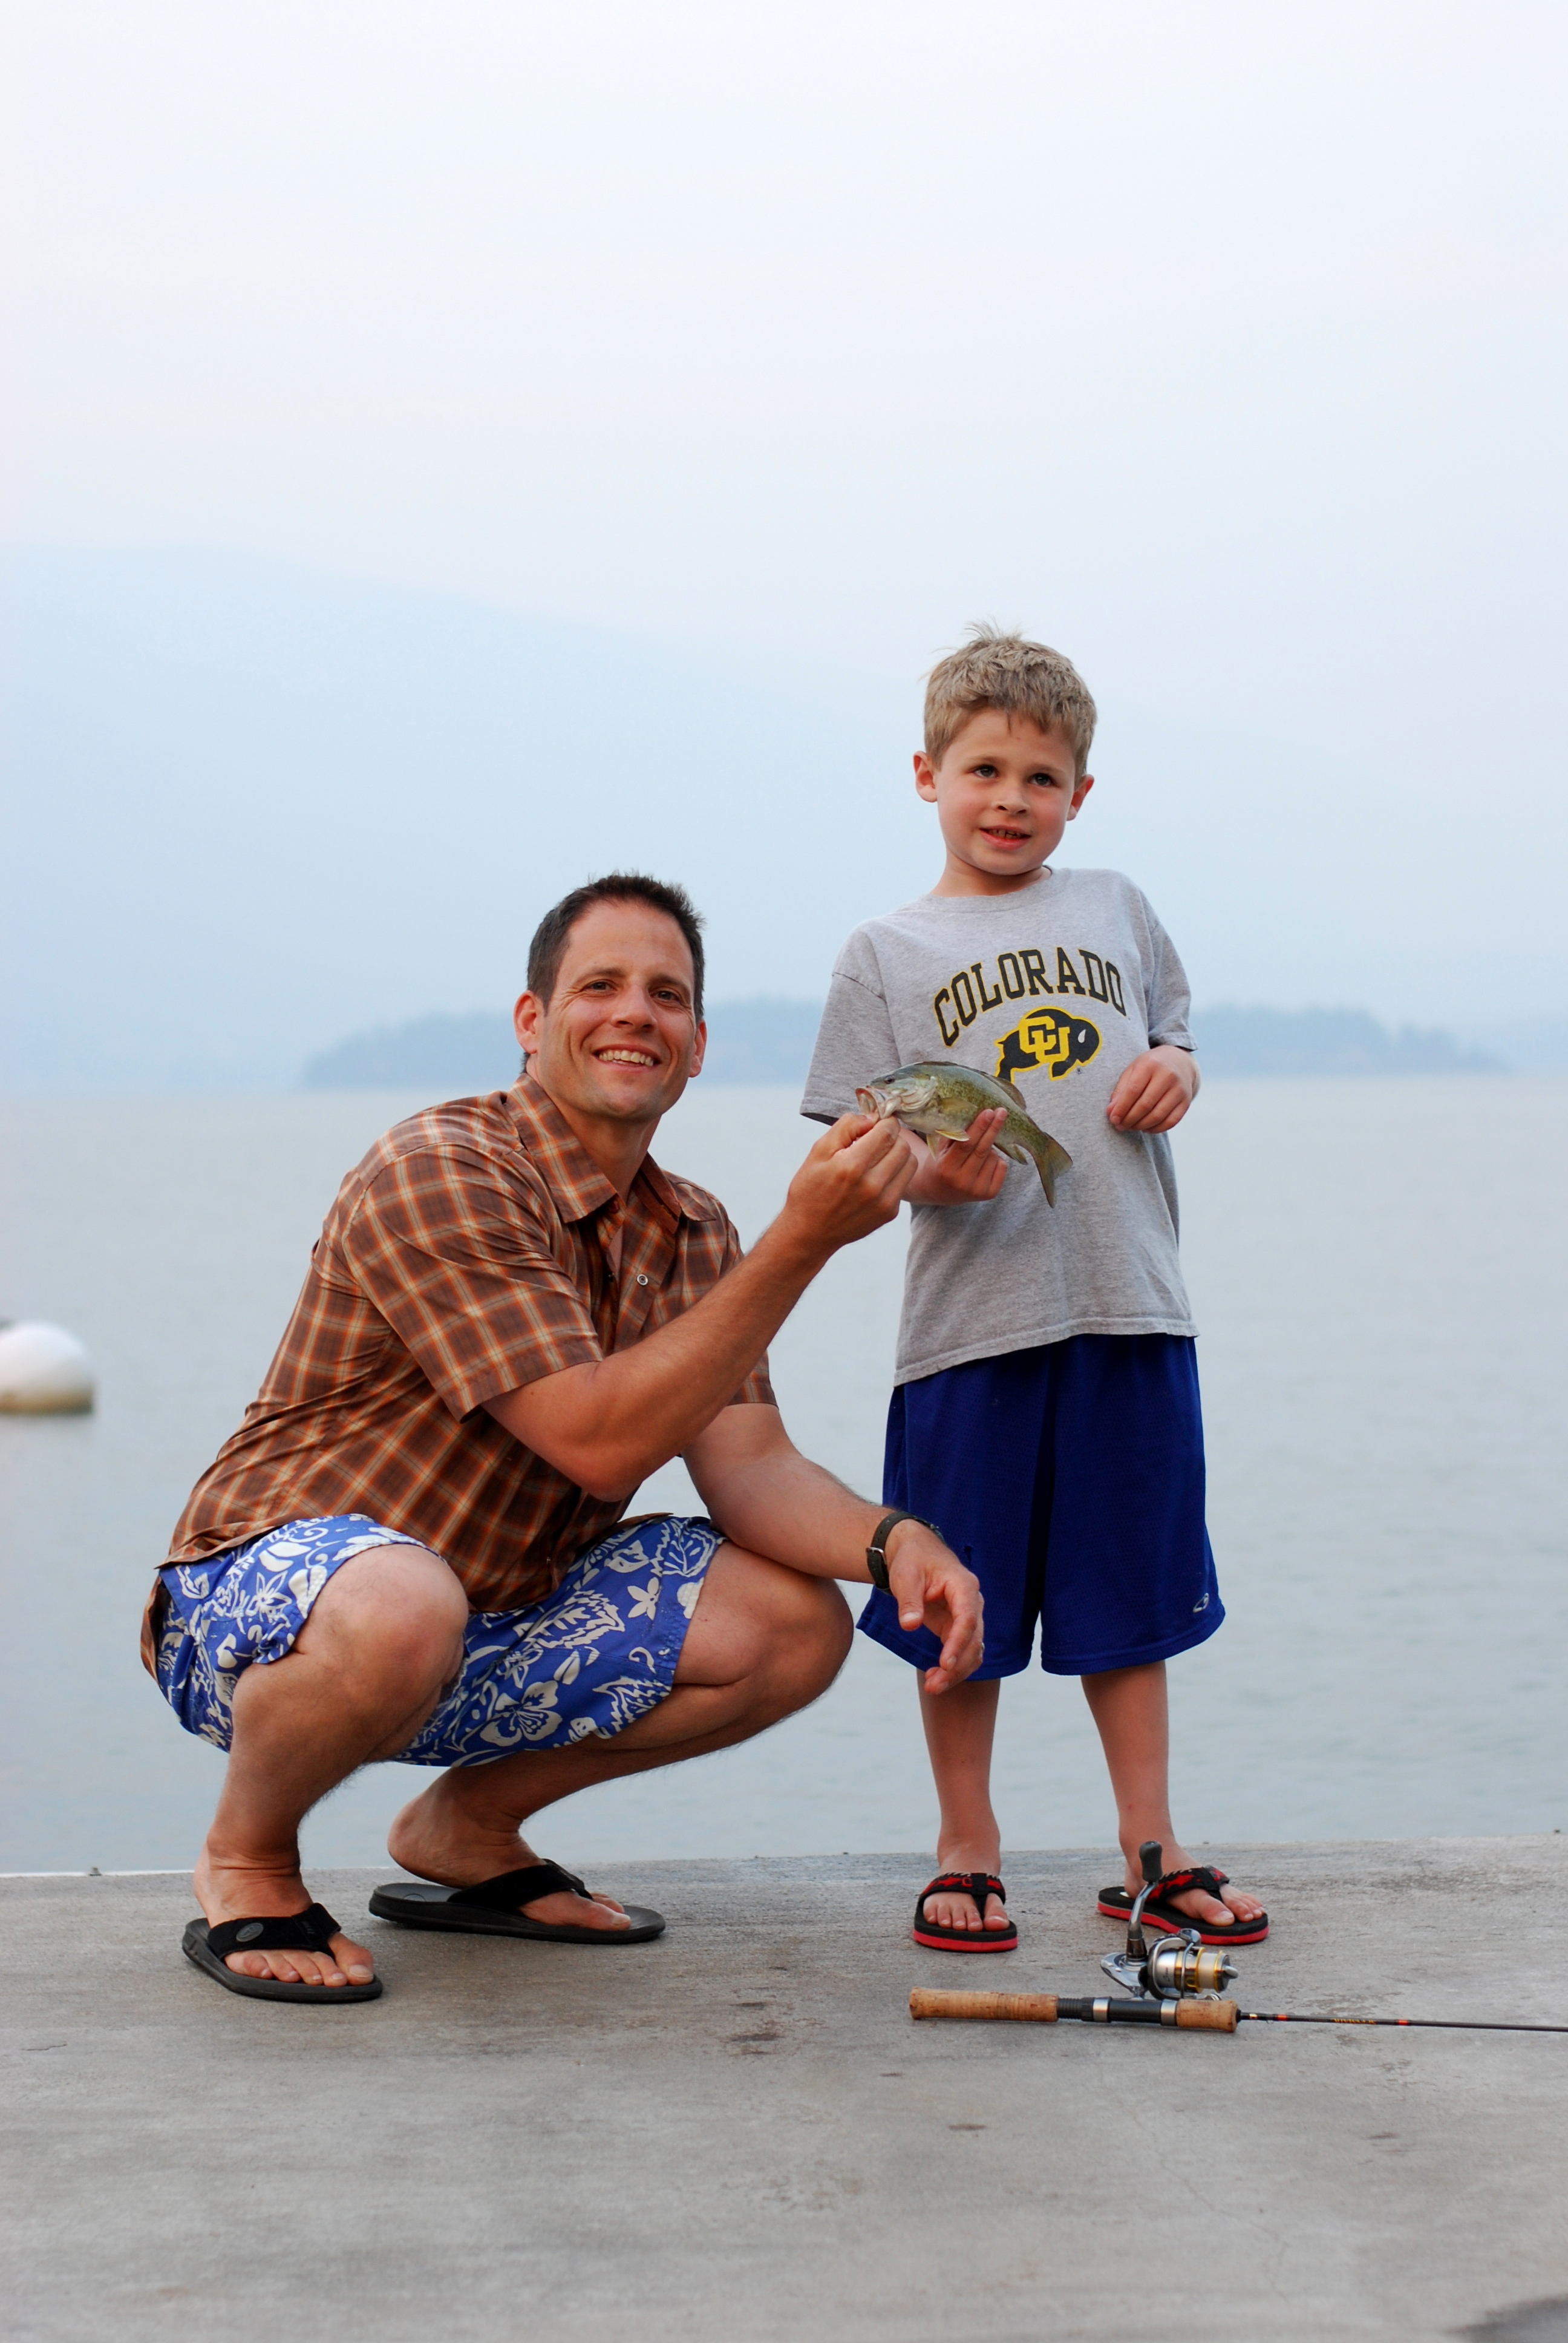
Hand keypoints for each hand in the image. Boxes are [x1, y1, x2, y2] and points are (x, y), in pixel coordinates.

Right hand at [774, 1114, 917, 1259]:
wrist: (810, 1232)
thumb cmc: (810, 1189)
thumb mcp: (818, 1152)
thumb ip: (846, 1127)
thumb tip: (872, 1117)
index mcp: (852, 1166)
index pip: (887, 1132)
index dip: (885, 1122)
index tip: (877, 1123)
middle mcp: (872, 1185)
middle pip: (902, 1146)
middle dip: (892, 1137)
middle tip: (877, 1140)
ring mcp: (884, 1201)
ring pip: (910, 1163)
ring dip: (897, 1154)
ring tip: (879, 1157)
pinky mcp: (890, 1213)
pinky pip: (903, 1182)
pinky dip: (894, 1175)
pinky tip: (876, 1178)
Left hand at [883, 1519, 984, 1692]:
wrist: (914, 1552)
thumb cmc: (911, 1561)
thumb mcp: (905, 1577)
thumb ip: (909, 1601)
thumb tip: (910, 1625)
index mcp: (963, 1586)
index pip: (967, 1619)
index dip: (958, 1644)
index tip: (945, 1664)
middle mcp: (972, 1602)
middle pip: (973, 1640)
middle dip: (956, 1666)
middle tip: (932, 1686)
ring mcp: (968, 1615)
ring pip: (972, 1650)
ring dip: (956, 1672)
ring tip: (932, 1687)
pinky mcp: (958, 1626)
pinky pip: (963, 1651)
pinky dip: (954, 1667)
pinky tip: (935, 1678)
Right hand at [905, 1108, 1009, 1204]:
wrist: (941, 1191)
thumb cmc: (942, 1163)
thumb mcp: (941, 1149)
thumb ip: (955, 1134)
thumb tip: (975, 1114)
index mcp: (947, 1169)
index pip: (966, 1144)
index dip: (979, 1127)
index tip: (989, 1112)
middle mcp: (962, 1182)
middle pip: (983, 1150)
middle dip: (993, 1129)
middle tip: (1001, 1112)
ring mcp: (978, 1190)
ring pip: (994, 1157)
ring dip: (990, 1148)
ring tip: (977, 1153)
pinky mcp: (990, 1194)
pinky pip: (1002, 1166)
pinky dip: (997, 1159)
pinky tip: (985, 1163)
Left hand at [1106, 1046, 1198, 1133]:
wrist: (1180, 1061)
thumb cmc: (1151, 1067)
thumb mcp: (1133, 1070)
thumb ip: (1121, 1090)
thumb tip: (1111, 1112)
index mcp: (1150, 1065)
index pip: (1133, 1091)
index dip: (1121, 1108)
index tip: (1113, 1119)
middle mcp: (1167, 1075)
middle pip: (1145, 1105)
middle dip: (1130, 1119)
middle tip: (1120, 1126)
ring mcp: (1179, 1089)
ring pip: (1158, 1115)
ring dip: (1141, 1126)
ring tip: (1131, 1127)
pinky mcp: (1186, 1101)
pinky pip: (1171, 1121)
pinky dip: (1157, 1129)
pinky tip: (1146, 1128)